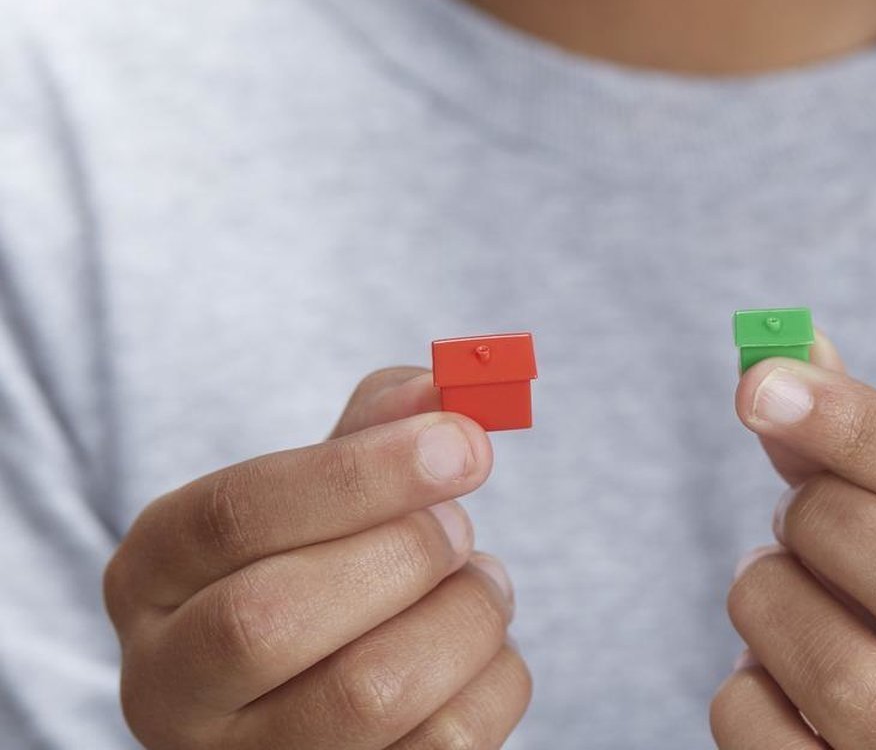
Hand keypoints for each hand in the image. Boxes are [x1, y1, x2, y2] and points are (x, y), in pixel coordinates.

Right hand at [104, 368, 530, 748]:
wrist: (322, 676)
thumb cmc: (323, 554)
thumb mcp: (323, 482)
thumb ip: (377, 424)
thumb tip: (438, 390)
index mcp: (153, 573)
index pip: (235, 515)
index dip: (362, 474)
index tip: (463, 443)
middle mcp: (168, 686)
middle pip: (273, 619)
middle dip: (403, 552)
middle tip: (459, 522)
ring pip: (369, 695)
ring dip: (466, 614)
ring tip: (479, 581)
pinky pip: (444, 746)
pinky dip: (493, 677)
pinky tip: (477, 649)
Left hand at [711, 332, 875, 749]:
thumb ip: (848, 439)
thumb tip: (779, 353)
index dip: (865, 427)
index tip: (761, 384)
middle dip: (823, 521)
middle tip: (793, 516)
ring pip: (844, 674)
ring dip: (767, 598)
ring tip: (774, 589)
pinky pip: (764, 731)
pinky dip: (742, 681)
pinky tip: (771, 675)